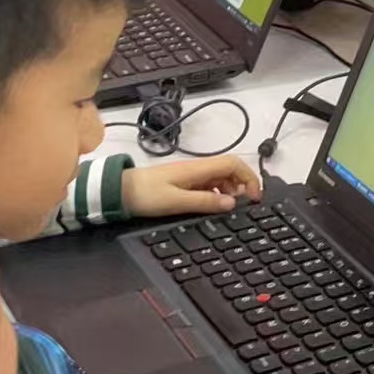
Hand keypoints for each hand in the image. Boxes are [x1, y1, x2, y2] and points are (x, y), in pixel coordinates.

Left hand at [121, 156, 261, 217]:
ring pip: (221, 179)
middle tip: (245, 205)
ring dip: (231, 191)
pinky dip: (218, 195)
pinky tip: (213, 207)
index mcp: (198, 169)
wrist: (119, 192)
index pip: (234, 164)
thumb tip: (232, 204)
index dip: (249, 178)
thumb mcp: (177, 202)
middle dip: (243, 185)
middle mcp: (198, 169)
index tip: (254, 197)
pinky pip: (209, 185)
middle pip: (230, 170)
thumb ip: (205, 203)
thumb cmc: (146, 195)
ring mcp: (191, 175)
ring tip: (229, 209)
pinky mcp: (184, 183)